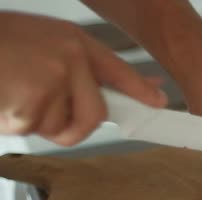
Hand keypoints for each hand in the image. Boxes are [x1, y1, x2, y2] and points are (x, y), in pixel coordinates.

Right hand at [0, 12, 166, 145]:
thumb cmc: (0, 42)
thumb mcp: (46, 40)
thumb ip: (82, 64)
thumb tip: (132, 84)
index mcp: (73, 43)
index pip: (119, 71)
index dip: (141, 90)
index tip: (159, 103)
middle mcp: (68, 62)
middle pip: (93, 117)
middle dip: (74, 125)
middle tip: (45, 108)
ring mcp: (50, 84)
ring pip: (59, 128)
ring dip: (36, 120)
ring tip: (13, 91)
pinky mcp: (28, 107)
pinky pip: (32, 131)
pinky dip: (14, 122)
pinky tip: (3, 97)